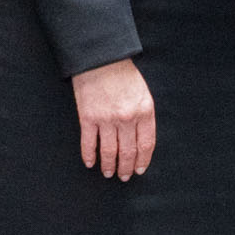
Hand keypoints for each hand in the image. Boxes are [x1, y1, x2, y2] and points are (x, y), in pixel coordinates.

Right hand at [74, 57, 156, 180]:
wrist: (100, 57)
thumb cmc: (123, 73)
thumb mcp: (143, 92)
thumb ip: (143, 115)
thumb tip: (140, 138)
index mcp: (144, 111)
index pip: (146, 144)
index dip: (143, 160)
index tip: (139, 170)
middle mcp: (127, 118)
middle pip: (128, 151)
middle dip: (126, 167)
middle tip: (123, 177)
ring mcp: (107, 119)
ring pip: (109, 151)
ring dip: (109, 166)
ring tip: (108, 173)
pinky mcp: (88, 117)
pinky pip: (89, 143)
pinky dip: (89, 155)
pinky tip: (90, 163)